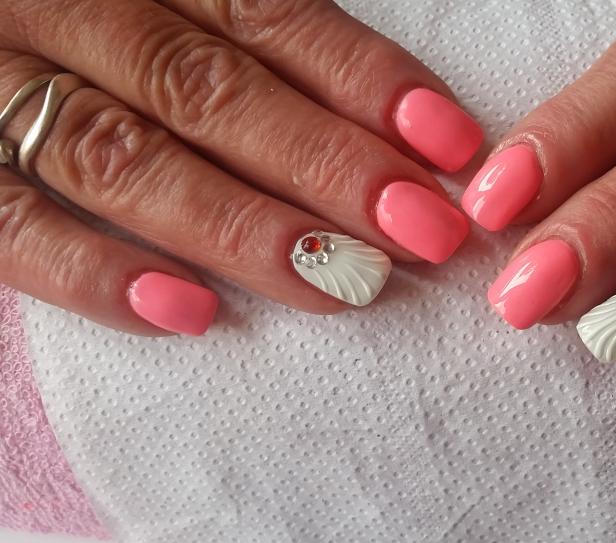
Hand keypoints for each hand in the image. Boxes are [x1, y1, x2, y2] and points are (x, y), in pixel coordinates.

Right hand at [0, 0, 480, 335]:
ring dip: (243, 228)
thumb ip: (242, 35)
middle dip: (326, 164)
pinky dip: (95, 275)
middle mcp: (65, 9)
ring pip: (122, 159)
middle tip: (422, 231)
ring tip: (344, 284)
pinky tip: (190, 315)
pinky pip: (8, 227)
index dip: (361, 77)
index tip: (449, 144)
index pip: (261, 12)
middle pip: (206, 90)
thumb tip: (394, 128)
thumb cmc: (84, 20)